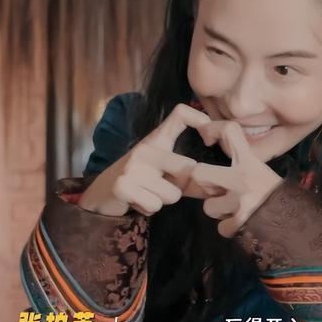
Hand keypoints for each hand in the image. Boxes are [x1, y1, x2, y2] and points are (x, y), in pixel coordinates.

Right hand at [79, 103, 216, 215]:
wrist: (103, 192)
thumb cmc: (144, 178)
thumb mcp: (165, 167)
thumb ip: (191, 173)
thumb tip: (217, 184)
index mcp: (158, 139)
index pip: (181, 113)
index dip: (200, 119)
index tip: (208, 138)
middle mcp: (146, 148)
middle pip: (188, 169)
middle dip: (182, 186)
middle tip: (165, 184)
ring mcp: (132, 166)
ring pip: (172, 194)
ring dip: (163, 200)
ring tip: (148, 191)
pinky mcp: (123, 186)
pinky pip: (155, 205)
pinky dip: (149, 208)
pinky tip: (137, 200)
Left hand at [191, 121, 283, 236]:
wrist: (301, 222)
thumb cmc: (281, 196)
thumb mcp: (263, 173)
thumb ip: (241, 170)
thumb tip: (215, 176)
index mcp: (250, 161)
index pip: (230, 132)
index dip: (213, 129)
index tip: (207, 137)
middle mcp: (241, 177)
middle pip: (200, 172)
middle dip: (203, 184)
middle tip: (214, 189)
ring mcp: (239, 200)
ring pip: (208, 207)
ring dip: (220, 212)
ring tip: (237, 211)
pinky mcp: (239, 222)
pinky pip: (221, 228)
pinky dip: (231, 230)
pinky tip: (244, 226)